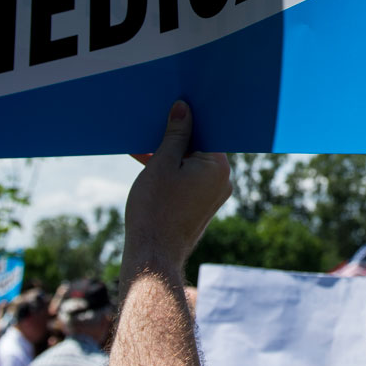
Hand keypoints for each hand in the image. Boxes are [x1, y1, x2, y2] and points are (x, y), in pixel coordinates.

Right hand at [122, 101, 231, 271]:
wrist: (153, 257)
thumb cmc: (155, 209)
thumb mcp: (162, 163)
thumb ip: (175, 134)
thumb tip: (183, 108)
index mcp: (218, 166)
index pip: (206, 131)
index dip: (187, 119)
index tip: (171, 108)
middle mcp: (222, 181)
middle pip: (199, 147)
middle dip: (175, 137)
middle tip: (153, 124)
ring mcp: (213, 196)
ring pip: (190, 164)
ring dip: (169, 154)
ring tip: (143, 146)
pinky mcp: (201, 207)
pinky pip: (188, 179)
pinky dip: (171, 171)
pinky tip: (147, 163)